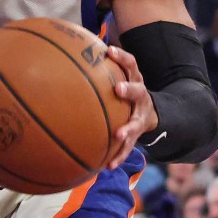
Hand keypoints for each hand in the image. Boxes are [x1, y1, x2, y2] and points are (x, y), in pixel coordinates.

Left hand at [106, 45, 157, 169]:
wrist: (151, 113)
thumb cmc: (124, 90)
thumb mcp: (117, 77)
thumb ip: (97, 68)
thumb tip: (66, 51)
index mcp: (134, 79)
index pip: (131, 64)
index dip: (122, 57)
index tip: (109, 51)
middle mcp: (140, 97)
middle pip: (139, 91)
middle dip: (130, 90)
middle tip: (120, 89)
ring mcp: (141, 117)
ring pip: (136, 123)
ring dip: (128, 129)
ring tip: (119, 135)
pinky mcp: (138, 135)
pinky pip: (128, 148)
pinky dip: (119, 156)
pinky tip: (108, 166)